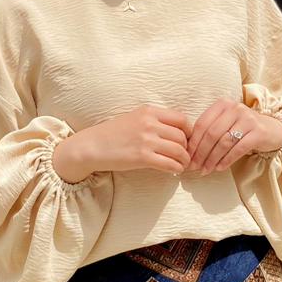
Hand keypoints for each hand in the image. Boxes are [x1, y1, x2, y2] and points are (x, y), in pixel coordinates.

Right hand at [52, 104, 195, 182]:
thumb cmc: (113, 133)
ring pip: (179, 150)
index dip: (189, 131)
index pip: (181, 119)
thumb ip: (154, 120)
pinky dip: (176, 168)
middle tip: (186, 156)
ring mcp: (146, 140)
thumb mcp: (134, 117)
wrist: (92, 146)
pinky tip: (174, 170)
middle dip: (187, 148)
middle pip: (182, 136)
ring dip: (184, 160)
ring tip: (182, 164)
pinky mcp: (142, 157)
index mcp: (148, 111)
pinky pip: (169, 163)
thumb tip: (177, 131)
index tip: (187, 140)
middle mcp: (149, 123)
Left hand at [185, 99, 281, 174]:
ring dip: (212, 159)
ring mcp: (248, 119)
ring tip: (206, 170)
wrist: (272, 129)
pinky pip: (238, 149)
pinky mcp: (258, 132)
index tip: (187, 156)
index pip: (202, 123)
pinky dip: (227, 160)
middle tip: (194, 166)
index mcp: (222, 104)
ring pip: (224, 142)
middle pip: (212, 134)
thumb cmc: (242, 128)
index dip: (193, 142)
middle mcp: (235, 109)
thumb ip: (209, 130)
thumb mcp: (225, 123)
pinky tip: (219, 168)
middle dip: (201, 153)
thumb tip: (189, 151)